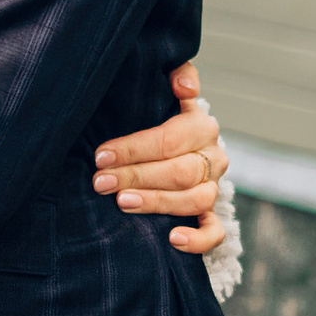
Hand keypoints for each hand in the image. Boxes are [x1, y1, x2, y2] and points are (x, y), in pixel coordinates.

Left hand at [92, 58, 231, 255]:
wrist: (176, 149)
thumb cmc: (158, 119)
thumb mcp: (164, 93)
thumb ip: (177, 76)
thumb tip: (183, 84)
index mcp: (201, 126)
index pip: (170, 138)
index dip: (134, 148)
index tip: (101, 156)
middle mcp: (213, 157)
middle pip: (179, 171)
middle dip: (136, 176)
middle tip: (101, 182)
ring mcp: (214, 187)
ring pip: (195, 199)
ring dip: (157, 202)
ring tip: (123, 203)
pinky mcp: (212, 216)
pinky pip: (214, 232)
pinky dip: (198, 238)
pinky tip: (172, 239)